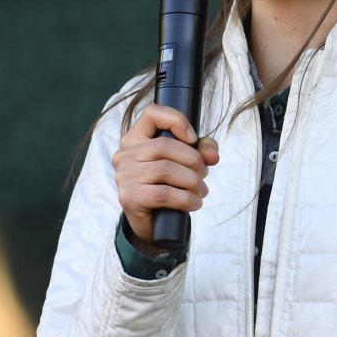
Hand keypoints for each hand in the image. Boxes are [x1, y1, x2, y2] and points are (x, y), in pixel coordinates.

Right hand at [112, 104, 219, 254]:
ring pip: (166, 169)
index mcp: (135, 138)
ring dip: (192, 181)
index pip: (152, 113)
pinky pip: (164, 193)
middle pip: (164, 145)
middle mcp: (125, 154)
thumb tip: (212, 155)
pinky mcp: (129, 197)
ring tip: (201, 191)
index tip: (193, 138)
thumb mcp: (184, 163)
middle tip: (204, 174)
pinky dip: (186, 199)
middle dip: (193, 160)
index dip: (176, 120)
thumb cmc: (167, 186)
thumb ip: (201, 150)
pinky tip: (194, 203)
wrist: (151, 223)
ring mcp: (124, 175)